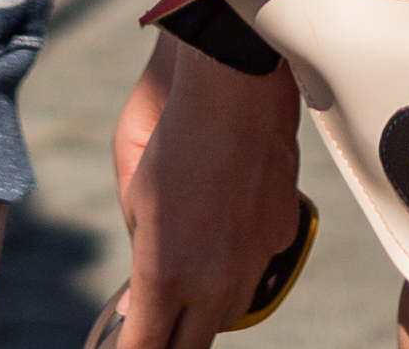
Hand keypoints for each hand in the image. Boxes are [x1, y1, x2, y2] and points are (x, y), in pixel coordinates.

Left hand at [109, 48, 303, 348]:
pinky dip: (238, 267)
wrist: (237, 85)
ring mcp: (255, 263)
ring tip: (187, 281)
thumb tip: (134, 304)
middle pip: (192, 344)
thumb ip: (137, 252)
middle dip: (170, 341)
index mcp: (164, 272)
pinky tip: (224, 233)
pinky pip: (258, 272)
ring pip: (230, 314)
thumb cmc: (172, 129)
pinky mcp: (282, 238)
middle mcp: (213, 281)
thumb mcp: (134, 189)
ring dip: (206, 310)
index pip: (146, 346)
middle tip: (153, 328)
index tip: (126, 348)